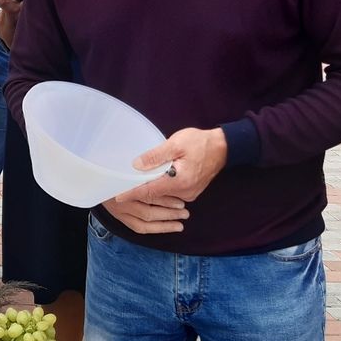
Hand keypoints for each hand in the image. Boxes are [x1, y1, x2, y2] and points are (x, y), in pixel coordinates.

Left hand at [102, 127, 228, 232]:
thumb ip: (155, 156)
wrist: (224, 147)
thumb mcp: (175, 144)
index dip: (132, 194)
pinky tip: (151, 180)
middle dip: (138, 191)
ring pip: (163, 195)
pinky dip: (160, 187)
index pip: (149, 191)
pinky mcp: (190, 192)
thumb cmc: (199, 142)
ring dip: (149, 189)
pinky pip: (171, 193)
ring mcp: (188, 194)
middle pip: (155, 195)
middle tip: (120, 185)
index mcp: (178, 182)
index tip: (116, 197)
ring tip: (132, 182)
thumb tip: (136, 165)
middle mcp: (183, 192)